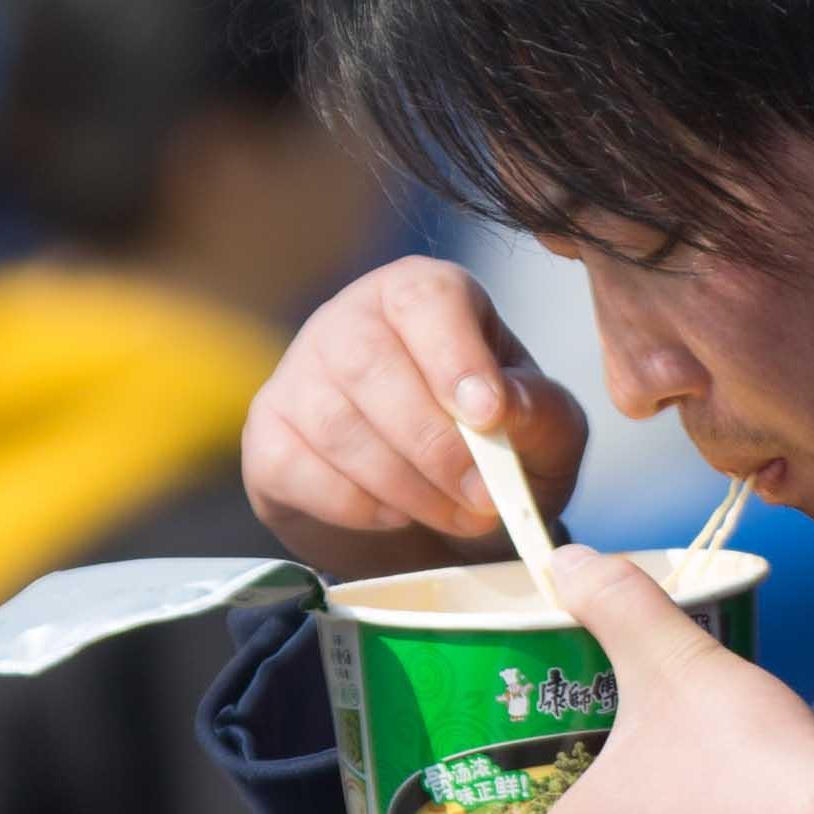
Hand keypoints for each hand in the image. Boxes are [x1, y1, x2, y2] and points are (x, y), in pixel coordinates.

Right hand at [242, 261, 589, 580]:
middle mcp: (350, 319)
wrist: (437, 517)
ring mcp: (298, 375)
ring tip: (455, 514)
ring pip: (333, 423)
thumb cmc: (495, 453)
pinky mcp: (268, 437)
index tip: (489, 416)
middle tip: (482, 497)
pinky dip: (354, 506)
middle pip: (369, 362)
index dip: (455, 355)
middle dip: (433, 443)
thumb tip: (504, 406)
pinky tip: (395, 514)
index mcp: (422, 295)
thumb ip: (539, 411)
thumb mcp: (546, 432)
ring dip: (404, 485)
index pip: (424, 298)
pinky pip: (295, 468)